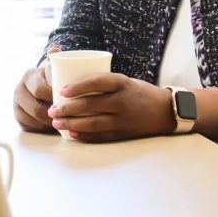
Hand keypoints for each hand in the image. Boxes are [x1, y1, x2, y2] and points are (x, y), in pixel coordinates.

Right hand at [13, 46, 60, 132]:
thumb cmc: (51, 78)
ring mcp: (16, 104)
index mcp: (29, 76)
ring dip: (49, 123)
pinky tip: (53, 127)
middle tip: (68, 117)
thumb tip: (55, 49)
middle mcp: (19, 90)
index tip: (67, 102)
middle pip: (36, 108)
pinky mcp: (18, 117)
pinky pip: (31, 127)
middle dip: (53, 114)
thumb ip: (55, 59)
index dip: (54, 98)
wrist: (38, 88)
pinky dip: (43, 128)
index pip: (40, 89)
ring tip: (63, 123)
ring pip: (34, 119)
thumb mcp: (52, 68)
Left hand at [46, 73, 175, 142]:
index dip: (77, 86)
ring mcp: (123, 119)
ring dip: (71, 123)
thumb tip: (72, 80)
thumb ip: (103, 83)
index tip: (61, 90)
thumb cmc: (139, 92)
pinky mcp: (124, 133)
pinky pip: (101, 136)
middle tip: (52, 109)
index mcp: (122, 82)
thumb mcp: (124, 80)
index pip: (97, 82)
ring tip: (56, 122)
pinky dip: (85, 136)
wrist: (165, 110)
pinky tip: (72, 134)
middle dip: (68, 108)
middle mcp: (123, 100)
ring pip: (93, 122)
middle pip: (90, 104)